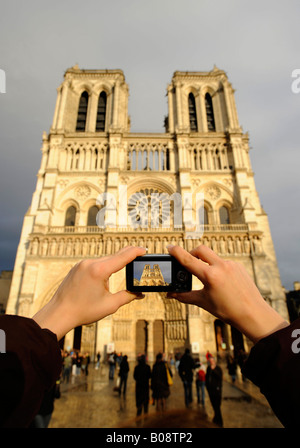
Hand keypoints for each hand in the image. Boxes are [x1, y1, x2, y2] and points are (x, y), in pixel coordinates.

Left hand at [33, 246, 145, 339]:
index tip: (144, 250)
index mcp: (99, 271)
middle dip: (127, 256)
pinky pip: (95, 263)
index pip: (122, 257)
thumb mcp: (110, 305)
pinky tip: (107, 273)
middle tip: (140, 255)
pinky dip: (104, 266)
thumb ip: (127, 297)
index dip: (135, 252)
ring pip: (104, 260)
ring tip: (126, 265)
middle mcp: (90, 263)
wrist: (59, 313)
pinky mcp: (77, 267)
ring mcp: (82, 264)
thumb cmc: (83, 311)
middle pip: (114, 256)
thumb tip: (140, 294)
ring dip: (115, 262)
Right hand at [167, 245, 287, 342]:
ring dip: (206, 263)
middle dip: (192, 252)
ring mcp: (231, 265)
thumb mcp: (204, 302)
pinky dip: (218, 268)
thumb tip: (171, 294)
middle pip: (201, 249)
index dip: (177, 252)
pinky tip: (221, 282)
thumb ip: (185, 296)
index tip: (169, 247)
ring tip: (208, 279)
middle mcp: (221, 266)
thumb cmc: (228, 310)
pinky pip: (224, 263)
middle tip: (189, 262)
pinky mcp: (238, 266)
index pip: (189, 260)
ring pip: (213, 257)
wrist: (253, 314)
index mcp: (210, 276)